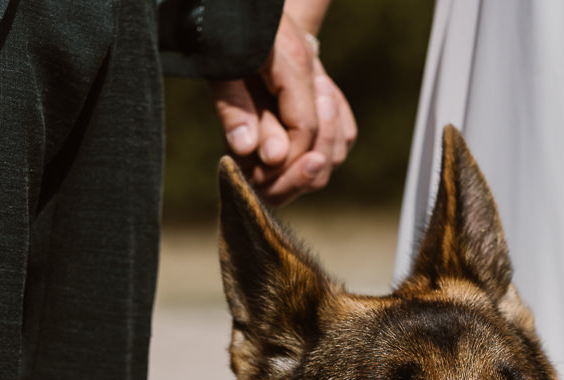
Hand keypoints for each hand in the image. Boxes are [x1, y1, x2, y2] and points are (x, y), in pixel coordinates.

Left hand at [209, 4, 357, 204]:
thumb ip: (236, 110)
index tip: (257, 171)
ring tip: (274, 168)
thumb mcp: (220, 67)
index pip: (304, 128)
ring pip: (339, 144)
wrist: (241, 8)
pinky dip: (319, 153)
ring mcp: (323, 84)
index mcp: (294, 64)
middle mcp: (316, 75)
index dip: (283, 159)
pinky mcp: (323, 94)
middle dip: (297, 171)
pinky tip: (288, 156)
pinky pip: (342, 135)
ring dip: (309, 165)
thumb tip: (254, 153)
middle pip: (328, 144)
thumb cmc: (223, 32)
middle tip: (264, 179)